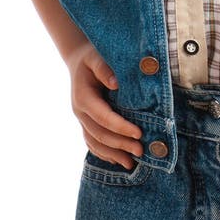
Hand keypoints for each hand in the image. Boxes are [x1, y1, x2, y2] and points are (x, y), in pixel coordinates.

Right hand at [66, 42, 142, 169]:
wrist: (78, 59)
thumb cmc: (91, 56)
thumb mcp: (95, 57)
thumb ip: (104, 68)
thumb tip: (116, 84)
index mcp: (83, 97)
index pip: (103, 117)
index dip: (120, 127)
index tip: (138, 133)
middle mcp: (80, 112)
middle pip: (100, 134)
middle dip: (120, 144)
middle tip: (141, 150)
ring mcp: (81, 119)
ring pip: (95, 143)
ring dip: (113, 154)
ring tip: (131, 163)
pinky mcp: (85, 123)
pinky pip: (92, 143)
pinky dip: (104, 154)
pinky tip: (118, 160)